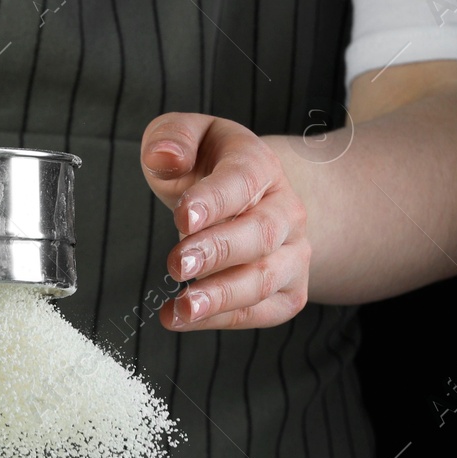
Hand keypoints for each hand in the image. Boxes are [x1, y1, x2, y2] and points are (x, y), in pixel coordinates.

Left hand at [140, 113, 310, 329]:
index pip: (242, 181)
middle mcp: (287, 210)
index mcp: (260, 166)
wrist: (253, 197)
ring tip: (182, 307)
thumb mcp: (188, 137)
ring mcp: (293, 253)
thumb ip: (172, 137)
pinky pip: (263, 311)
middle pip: (261, 234)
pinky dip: (223, 320)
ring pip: (266, 279)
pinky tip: (183, 319)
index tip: (182, 218)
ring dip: (222, 297)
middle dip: (218, 252)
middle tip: (176, 265)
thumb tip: (163, 157)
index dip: (213, 201)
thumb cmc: (210, 166)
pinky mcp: (289, 290)